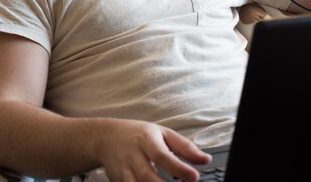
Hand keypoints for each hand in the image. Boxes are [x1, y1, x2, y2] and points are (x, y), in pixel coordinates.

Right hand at [93, 118, 210, 181]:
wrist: (105, 137)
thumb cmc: (138, 135)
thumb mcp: (162, 133)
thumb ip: (185, 147)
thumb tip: (206, 159)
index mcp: (146, 140)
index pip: (162, 155)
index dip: (178, 168)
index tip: (194, 176)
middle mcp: (133, 155)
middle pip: (148, 176)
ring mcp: (123, 170)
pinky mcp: (117, 181)